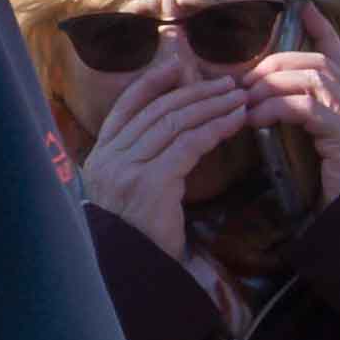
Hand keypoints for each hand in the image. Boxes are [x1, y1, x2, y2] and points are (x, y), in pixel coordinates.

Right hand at [76, 57, 252, 256]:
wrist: (129, 274)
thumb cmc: (135, 240)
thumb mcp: (128, 196)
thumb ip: (141, 167)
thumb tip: (170, 143)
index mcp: (100, 157)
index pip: (125, 108)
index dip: (151, 83)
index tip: (176, 66)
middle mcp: (109, 157)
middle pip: (155, 111)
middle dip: (193, 91)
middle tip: (226, 82)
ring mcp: (127, 168)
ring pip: (173, 122)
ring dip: (210, 105)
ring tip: (238, 97)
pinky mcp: (151, 182)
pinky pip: (188, 144)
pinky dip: (215, 128)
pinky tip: (235, 121)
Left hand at [234, 44, 339, 200]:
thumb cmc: (338, 184)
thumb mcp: (318, 146)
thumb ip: (303, 122)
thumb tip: (263, 106)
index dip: (323, 31)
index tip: (305, 7)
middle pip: (318, 62)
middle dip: (277, 63)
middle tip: (245, 81)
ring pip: (314, 79)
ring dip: (272, 84)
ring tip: (246, 101)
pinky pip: (307, 108)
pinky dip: (276, 108)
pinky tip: (255, 119)